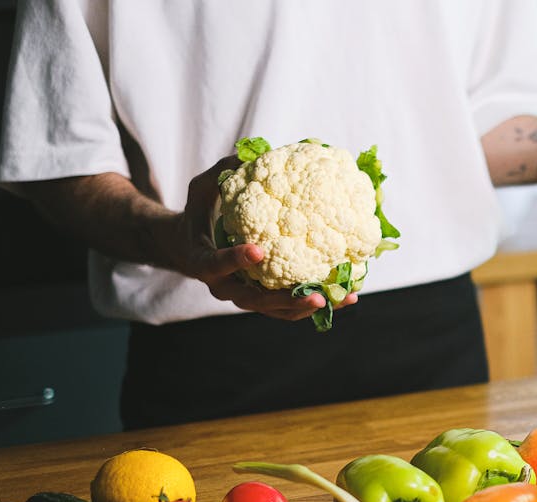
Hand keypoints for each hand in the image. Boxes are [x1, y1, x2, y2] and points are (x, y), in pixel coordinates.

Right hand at [175, 157, 358, 320]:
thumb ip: (222, 175)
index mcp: (204, 261)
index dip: (234, 260)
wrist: (192, 246)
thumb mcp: (201, 190)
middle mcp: (226, 285)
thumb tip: (251, 155)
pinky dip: (314, 304)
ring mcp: (246, 296)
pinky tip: (344, 296)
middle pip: (255, 300)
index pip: (215, 264)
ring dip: (308, 307)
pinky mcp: (263, 299)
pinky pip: (288, 308)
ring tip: (340, 299)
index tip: (257, 250)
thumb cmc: (199, 214)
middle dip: (286, 300)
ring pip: (277, 309)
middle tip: (315, 296)